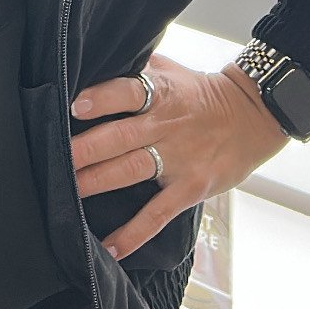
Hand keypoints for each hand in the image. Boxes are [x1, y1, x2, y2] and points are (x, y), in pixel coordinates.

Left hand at [69, 52, 290, 260]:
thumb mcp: (171, 71)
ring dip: (97, 182)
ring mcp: (178, 159)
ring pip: (130, 171)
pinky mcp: (189, 188)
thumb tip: (95, 61)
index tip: (75, 106)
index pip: (127, 92)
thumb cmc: (202, 92)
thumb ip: (137, 70)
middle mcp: (165, 126)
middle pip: (120, 136)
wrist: (252, 116)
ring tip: (68, 192)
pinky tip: (111, 247)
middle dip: (86, 149)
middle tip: (56, 158)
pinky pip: (157, 214)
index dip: (102, 98)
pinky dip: (133, 233)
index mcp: (160, 93)